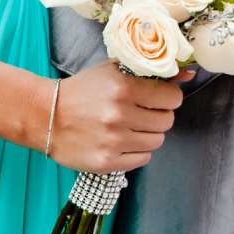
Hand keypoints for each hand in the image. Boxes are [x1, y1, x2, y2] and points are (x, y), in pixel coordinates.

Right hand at [48, 61, 182, 173]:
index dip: (167, 98)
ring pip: (156, 141)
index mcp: (123, 88)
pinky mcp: (106, 162)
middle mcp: (119, 115)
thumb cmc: (82, 90)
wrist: (44, 116)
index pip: (172, 98)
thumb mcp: (113, 71)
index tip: (157, 98)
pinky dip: (136, 151)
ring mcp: (113, 141)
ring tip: (129, 127)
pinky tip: (121, 141)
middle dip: (158, 116)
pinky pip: (142, 159)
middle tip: (142, 113)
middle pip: (167, 121)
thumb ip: (150, 71)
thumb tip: (188, 73)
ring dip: (147, 134)